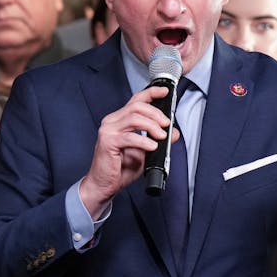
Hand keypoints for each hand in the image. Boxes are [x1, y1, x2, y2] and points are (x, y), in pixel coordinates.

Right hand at [78, 86, 176, 218]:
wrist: (103, 185)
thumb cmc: (120, 168)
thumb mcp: (145, 152)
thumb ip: (157, 139)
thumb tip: (173, 133)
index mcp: (119, 120)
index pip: (136, 100)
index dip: (151, 93)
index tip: (165, 92)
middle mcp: (112, 122)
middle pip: (137, 106)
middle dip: (155, 113)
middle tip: (167, 124)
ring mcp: (108, 131)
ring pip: (134, 118)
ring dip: (151, 125)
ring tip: (161, 136)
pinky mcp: (107, 142)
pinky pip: (129, 137)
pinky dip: (144, 141)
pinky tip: (151, 146)